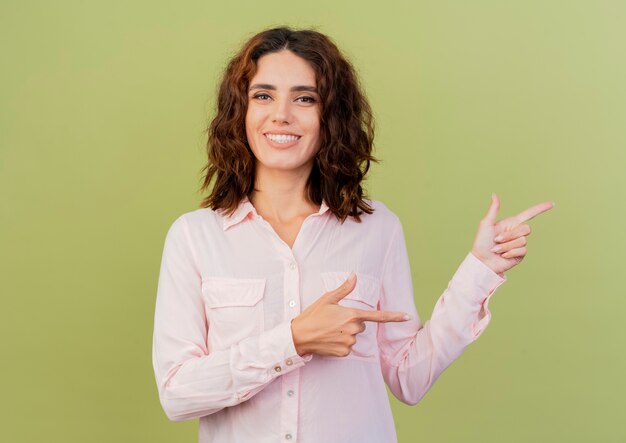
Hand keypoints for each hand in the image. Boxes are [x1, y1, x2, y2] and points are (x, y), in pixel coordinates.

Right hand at [291, 273, 409, 356]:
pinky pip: (348, 347)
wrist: (299, 336)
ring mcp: (349, 342)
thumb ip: (344, 289)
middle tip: (334, 321)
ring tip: (329, 330)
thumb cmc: (313, 315)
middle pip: (361, 325)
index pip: (378, 316)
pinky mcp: (344, 352)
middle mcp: (353, 329)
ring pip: (354, 336)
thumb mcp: (327, 299)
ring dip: (345, 333)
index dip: (394, 316)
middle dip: (351, 322)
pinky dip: (341, 343)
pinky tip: (330, 340)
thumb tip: (354, 276)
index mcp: (352, 315)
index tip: (407, 316)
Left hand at [471, 193, 553, 274]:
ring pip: (522, 241)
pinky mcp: (520, 255)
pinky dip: (510, 253)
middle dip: (509, 235)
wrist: (482, 261)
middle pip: (526, 229)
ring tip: (496, 249)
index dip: (540, 209)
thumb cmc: (481, 242)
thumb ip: (493, 210)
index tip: (552, 203)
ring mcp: (519, 244)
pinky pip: (522, 250)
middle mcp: (516, 233)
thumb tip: (494, 194)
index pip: (528, 214)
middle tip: (496, 240)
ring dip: (506, 246)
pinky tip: (502, 256)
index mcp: (510, 223)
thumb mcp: (486, 224)